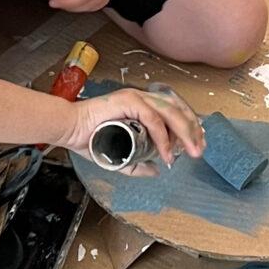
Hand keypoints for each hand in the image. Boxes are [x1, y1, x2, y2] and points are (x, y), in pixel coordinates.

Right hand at [66, 86, 204, 167]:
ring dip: (184, 132)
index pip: (176, 111)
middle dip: (193, 130)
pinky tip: (166, 153)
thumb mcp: (120, 156)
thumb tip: (156, 170)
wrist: (69, 129)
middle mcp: (143, 98)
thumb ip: (137, 164)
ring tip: (191, 151)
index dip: (190, 126)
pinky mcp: (128, 101)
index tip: (198, 144)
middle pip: (178, 109)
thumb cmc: (90, 138)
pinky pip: (153, 118)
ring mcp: (136, 97)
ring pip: (170, 111)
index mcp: (144, 105)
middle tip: (199, 150)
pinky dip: (162, 137)